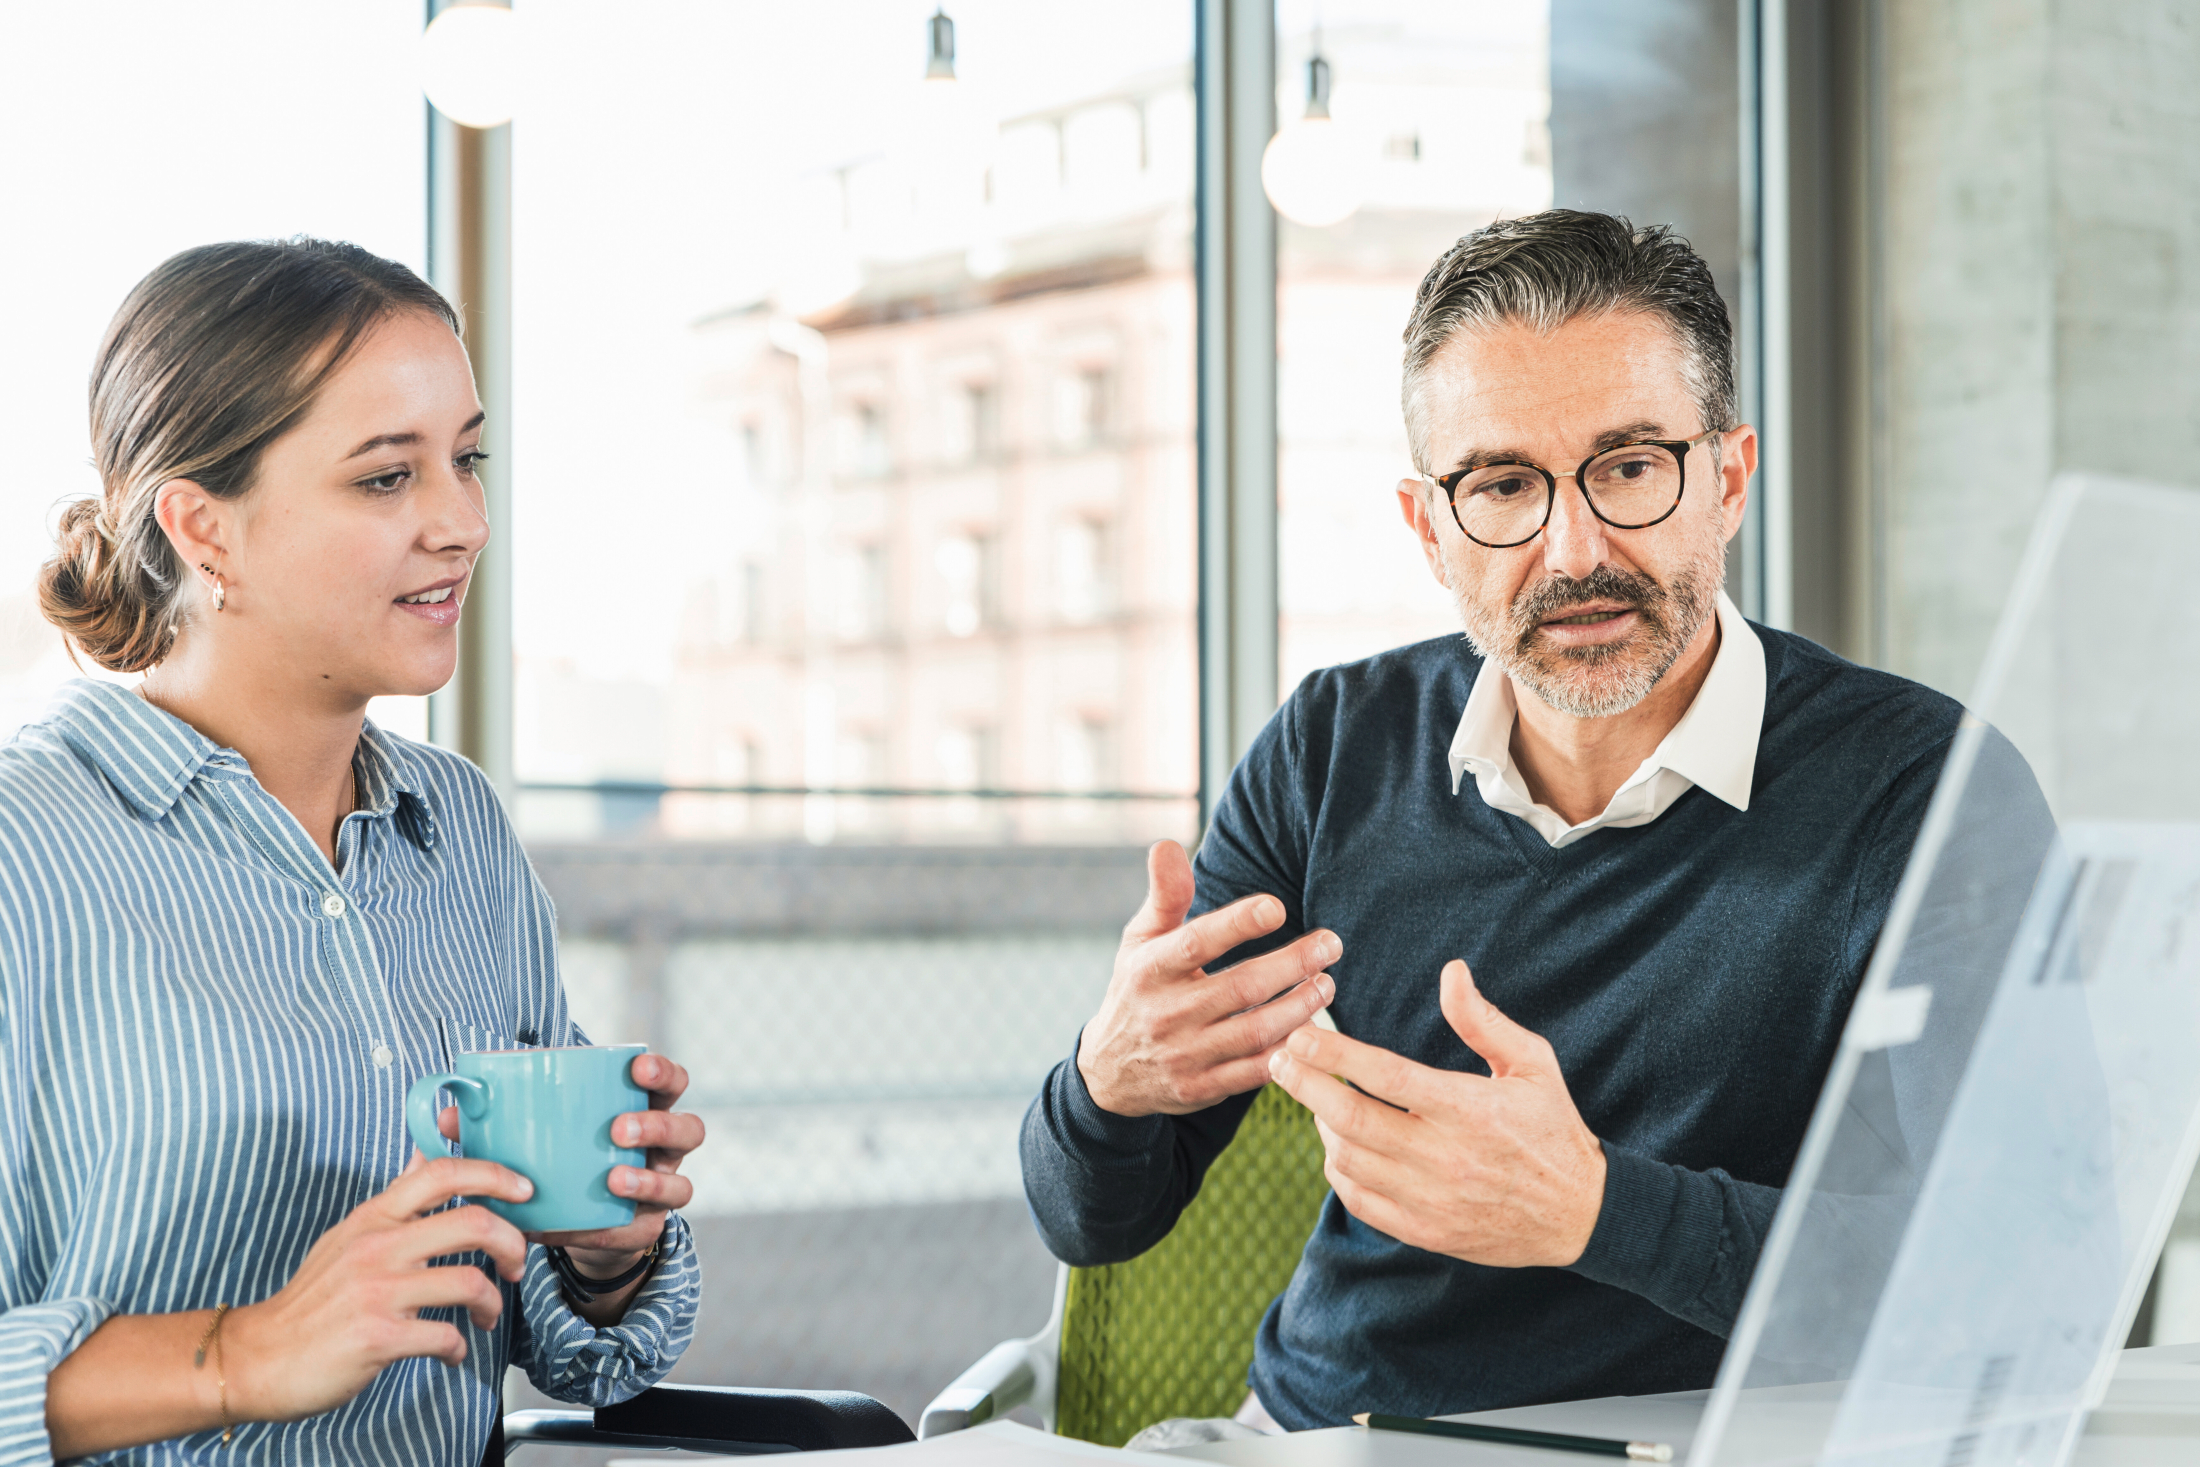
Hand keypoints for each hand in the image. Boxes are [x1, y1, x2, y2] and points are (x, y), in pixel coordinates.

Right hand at [222, 1156, 532, 1422]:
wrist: (257, 1357)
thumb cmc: (310, 1301)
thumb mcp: (348, 1236)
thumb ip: (394, 1201)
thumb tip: (425, 1154)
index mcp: (374, 1218)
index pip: (441, 1173)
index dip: (494, 1174)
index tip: (525, 1190)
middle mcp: (378, 1247)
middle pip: (472, 1222)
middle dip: (513, 1243)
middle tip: (517, 1263)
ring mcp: (377, 1291)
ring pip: (469, 1281)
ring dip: (493, 1303)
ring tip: (488, 1316)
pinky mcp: (377, 1336)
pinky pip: (445, 1336)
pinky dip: (459, 1347)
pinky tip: (451, 1351)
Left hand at [439, 1052, 704, 1277]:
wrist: (573, 1220)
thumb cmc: (557, 1161)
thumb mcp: (538, 1138)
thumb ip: (499, 1125)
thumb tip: (447, 1115)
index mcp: (641, 1110)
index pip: (670, 1083)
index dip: (662, 1072)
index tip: (636, 1068)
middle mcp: (662, 1150)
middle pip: (688, 1129)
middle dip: (657, 1126)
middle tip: (618, 1129)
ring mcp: (660, 1191)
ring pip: (683, 1184)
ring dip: (649, 1180)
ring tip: (615, 1180)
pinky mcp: (645, 1229)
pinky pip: (646, 1229)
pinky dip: (617, 1226)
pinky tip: (590, 1225)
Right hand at [1076, 840, 1338, 1116]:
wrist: (1108, 1072)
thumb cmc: (1138, 989)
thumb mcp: (1140, 940)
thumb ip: (1164, 895)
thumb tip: (1168, 845)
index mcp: (1149, 969)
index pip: (1195, 943)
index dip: (1237, 924)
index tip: (1277, 906)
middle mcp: (1165, 1014)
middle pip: (1240, 987)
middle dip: (1293, 964)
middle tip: (1330, 944)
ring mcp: (1184, 1056)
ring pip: (1255, 1032)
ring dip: (1300, 1007)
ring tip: (1327, 983)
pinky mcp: (1200, 1089)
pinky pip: (1254, 1072)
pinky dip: (1288, 1052)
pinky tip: (1313, 1030)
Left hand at [1267, 958, 1606, 1267]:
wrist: (1580, 1214)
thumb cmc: (1553, 1128)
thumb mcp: (1532, 1064)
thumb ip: (1483, 1020)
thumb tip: (1450, 972)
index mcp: (1469, 1109)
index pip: (1386, 1076)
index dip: (1334, 1054)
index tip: (1301, 1035)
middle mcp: (1445, 1157)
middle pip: (1351, 1120)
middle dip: (1304, 1086)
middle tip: (1278, 1060)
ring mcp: (1432, 1200)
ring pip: (1348, 1160)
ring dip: (1320, 1125)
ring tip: (1316, 1098)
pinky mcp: (1425, 1232)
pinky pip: (1360, 1201)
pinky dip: (1338, 1171)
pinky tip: (1338, 1145)